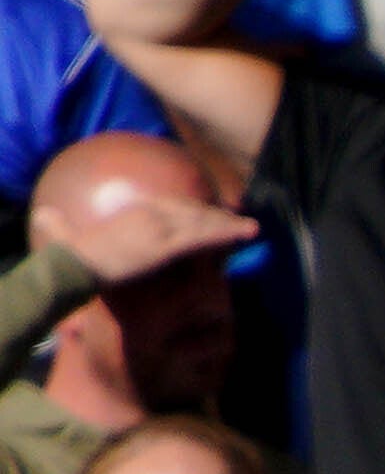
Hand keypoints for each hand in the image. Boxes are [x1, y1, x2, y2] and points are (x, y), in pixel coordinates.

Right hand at [53, 191, 255, 288]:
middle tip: (241, 223)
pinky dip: (224, 234)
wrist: (75, 265)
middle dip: (217, 217)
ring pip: (202, 222)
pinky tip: (242, 235)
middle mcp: (149, 213)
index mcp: (133, 212)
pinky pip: (202, 237)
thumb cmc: (73, 257)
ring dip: (228, 224)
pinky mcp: (166, 244)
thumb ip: (64, 226)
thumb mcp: (70, 237)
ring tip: (251, 229)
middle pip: (192, 212)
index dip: (195, 214)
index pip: (172, 208)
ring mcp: (159, 227)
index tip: (213, 218)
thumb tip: (44, 215)